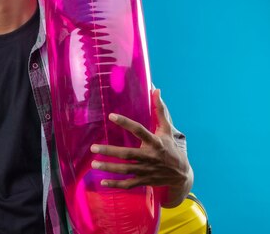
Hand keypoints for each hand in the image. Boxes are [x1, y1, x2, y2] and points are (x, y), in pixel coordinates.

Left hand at [90, 89, 191, 205]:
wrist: (182, 175)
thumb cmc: (171, 148)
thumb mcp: (167, 130)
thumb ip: (160, 111)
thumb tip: (156, 90)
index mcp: (155, 142)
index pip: (139, 130)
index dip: (126, 123)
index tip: (111, 116)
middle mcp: (150, 157)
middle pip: (128, 154)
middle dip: (110, 151)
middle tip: (93, 147)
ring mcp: (146, 171)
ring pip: (125, 170)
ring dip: (109, 168)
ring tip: (94, 164)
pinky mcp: (144, 181)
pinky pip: (128, 184)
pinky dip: (116, 185)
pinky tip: (102, 182)